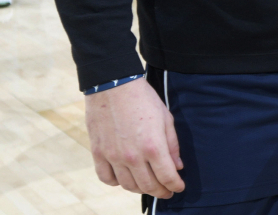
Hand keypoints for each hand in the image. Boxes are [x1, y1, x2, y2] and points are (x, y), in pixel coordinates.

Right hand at [85, 77, 183, 198]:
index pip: (167, 177)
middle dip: (160, 191)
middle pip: (148, 186)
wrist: (113, 85)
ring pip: (128, 185)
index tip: (179, 187)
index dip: (175, 186)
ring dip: (140, 189)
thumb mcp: (166, 118)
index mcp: (153, 147)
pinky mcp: (98, 153)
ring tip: (148, 185)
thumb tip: (178, 166)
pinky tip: (124, 178)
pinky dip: (116, 182)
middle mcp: (133, 156)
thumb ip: (172, 145)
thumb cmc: (143, 99)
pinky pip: (106, 178)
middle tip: (166, 191)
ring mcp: (113, 156)